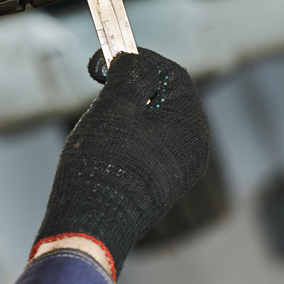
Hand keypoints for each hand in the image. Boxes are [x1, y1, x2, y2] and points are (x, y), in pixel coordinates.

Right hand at [30, 48, 210, 279]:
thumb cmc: (104, 164)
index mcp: (191, 125)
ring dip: (126, 110)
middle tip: (99, 84)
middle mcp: (193, 147)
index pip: (171, 73)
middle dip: (131, 85)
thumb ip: (128, 73)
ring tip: (98, 118)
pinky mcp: (159, 184)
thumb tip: (133, 57)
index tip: (106, 59)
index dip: (139, 59)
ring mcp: (177, 169)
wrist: (90, 226)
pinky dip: (126, 134)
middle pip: (164, 96)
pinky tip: (103, 144)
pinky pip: (148, 145)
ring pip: (153, 121)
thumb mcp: (115, 106)